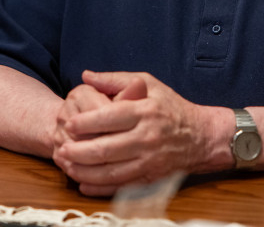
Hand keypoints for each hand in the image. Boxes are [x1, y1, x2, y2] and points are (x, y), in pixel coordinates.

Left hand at [54, 70, 224, 195]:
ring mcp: (149, 161)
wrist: (202, 137)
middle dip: (78, 150)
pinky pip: (120, 187)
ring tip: (67, 164)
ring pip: (109, 171)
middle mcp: (146, 138)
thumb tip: (86, 76)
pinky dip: (99, 188)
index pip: (109, 118)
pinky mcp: (151, 179)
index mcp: (144, 112)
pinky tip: (83, 183)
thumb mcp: (149, 84)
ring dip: (84, 171)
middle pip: (105, 148)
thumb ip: (115, 80)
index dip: (84, 122)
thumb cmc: (171, 107)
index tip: (68, 123)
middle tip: (61, 147)